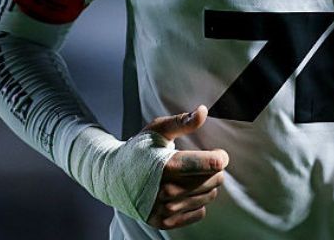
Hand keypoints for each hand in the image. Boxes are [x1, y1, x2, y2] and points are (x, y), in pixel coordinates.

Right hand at [142, 106, 228, 230]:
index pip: (211, 164)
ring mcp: (164, 209)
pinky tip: (183, 191)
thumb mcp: (158, 129)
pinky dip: (197, 201)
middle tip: (200, 163)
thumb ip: (183, 121)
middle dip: (213, 170)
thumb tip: (203, 111)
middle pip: (214, 180)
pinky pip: (200, 212)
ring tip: (189, 176)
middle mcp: (166, 190)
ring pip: (209, 196)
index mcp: (167, 165)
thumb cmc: (139, 149)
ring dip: (205, 185)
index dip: (220, 157)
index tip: (217, 153)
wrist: (112, 177)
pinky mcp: (163, 222)